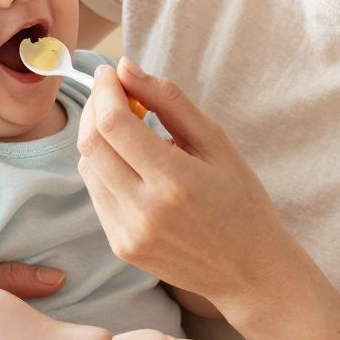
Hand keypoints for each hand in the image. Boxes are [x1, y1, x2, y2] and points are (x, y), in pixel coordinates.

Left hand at [77, 60, 291, 306]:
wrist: (250, 271)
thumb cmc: (241, 202)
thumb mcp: (216, 144)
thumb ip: (169, 102)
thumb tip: (126, 68)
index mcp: (175, 181)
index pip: (114, 124)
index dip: (104, 90)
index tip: (111, 73)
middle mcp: (145, 211)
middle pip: (92, 144)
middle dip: (95, 108)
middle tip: (114, 93)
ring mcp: (128, 233)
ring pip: (88, 169)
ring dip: (99, 139)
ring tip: (129, 131)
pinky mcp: (121, 247)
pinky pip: (97, 195)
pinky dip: (106, 169)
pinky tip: (133, 166)